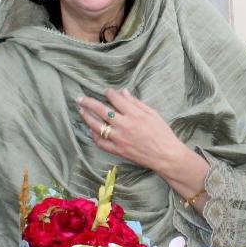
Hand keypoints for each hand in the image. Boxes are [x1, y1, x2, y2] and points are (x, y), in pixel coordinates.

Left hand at [76, 89, 207, 198]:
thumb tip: (123, 92)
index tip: (106, 91)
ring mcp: (119, 138)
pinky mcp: (117, 150)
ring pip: (97, 126)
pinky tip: (91, 130)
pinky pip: (100, 142)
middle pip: (101, 110)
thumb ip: (136, 103)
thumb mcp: (152, 114)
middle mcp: (124, 125)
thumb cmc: (162, 133)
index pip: (115, 99)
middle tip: (80, 98)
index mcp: (134, 114)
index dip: (109, 93)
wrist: (165, 155)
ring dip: (86, 117)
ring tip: (81, 111)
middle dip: (88, 102)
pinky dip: (94, 136)